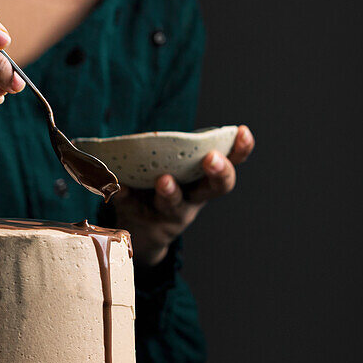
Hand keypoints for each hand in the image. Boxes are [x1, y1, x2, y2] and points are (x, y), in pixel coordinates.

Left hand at [110, 125, 254, 267]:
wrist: (139, 230)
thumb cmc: (161, 189)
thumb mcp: (174, 171)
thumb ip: (175, 151)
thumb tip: (160, 131)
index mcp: (203, 182)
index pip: (229, 166)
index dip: (240, 151)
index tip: (243, 131)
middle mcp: (192, 200)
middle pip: (214, 188)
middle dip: (217, 172)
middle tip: (211, 159)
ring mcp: (168, 213)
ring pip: (174, 204)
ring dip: (170, 191)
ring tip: (164, 180)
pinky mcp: (139, 218)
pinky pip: (130, 205)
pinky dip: (124, 194)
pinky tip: (120, 186)